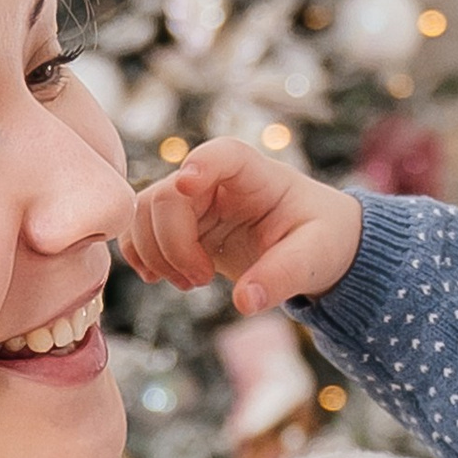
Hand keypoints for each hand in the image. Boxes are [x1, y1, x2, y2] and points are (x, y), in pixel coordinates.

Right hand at [127, 139, 362, 315]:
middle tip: (201, 280)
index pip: (223, 154)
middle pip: (168, 194)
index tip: (188, 183)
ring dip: (155, 254)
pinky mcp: (179, 225)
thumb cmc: (319, 240)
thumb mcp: (313, 260)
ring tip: (190, 283)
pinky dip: (140, 256)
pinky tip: (162, 279)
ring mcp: (192, 202)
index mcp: (256, 175)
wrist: (310, 248)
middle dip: (174, 244)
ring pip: (144, 212)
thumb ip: (281, 277)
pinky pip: (138, 231)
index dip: (202, 163)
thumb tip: (245, 303)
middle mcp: (216, 181)